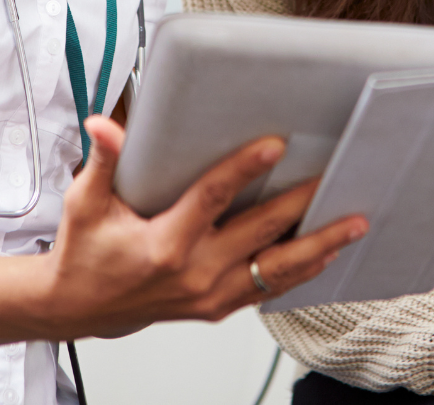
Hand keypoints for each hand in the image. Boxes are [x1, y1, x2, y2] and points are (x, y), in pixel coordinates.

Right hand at [40, 116, 367, 337]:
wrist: (78, 308)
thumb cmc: (85, 253)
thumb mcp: (87, 203)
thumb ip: (104, 162)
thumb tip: (105, 125)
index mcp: (164, 244)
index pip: (213, 198)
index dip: (244, 168)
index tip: (275, 144)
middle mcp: (194, 272)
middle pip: (261, 232)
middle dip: (302, 202)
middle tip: (334, 177)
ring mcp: (211, 295)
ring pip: (277, 270)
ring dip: (320, 245)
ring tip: (355, 224)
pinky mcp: (218, 306)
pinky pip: (270, 290)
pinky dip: (302, 272)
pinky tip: (328, 253)